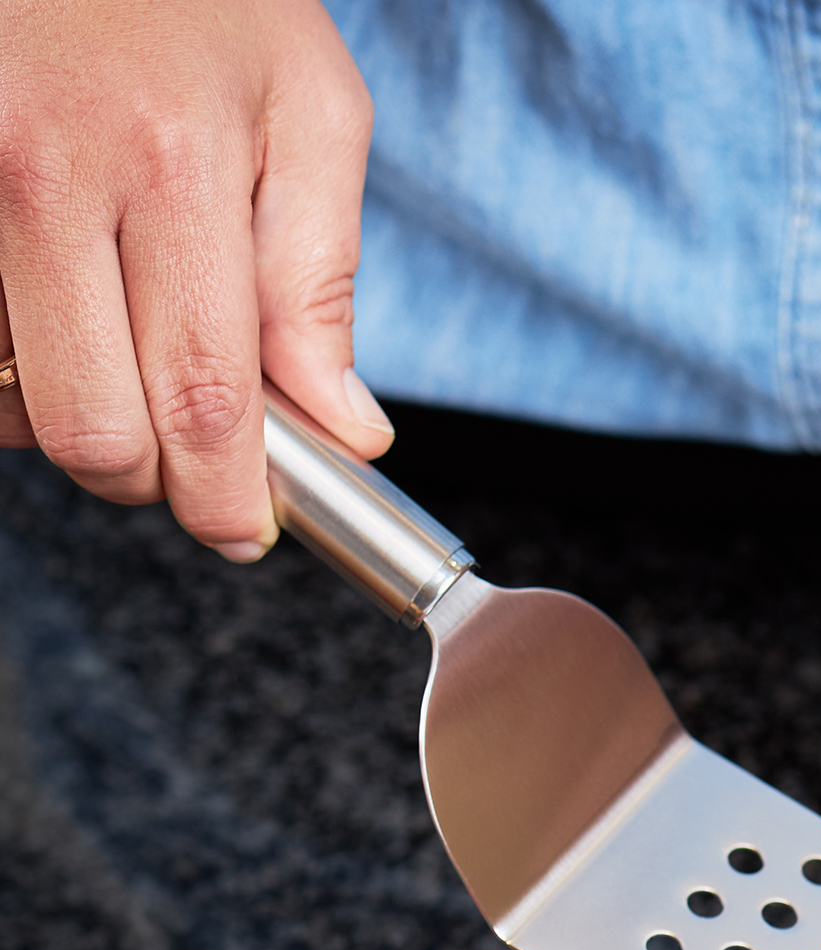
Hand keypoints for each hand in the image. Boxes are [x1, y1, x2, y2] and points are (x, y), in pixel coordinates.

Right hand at [0, 0, 385, 559]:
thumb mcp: (306, 108)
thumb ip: (320, 278)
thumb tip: (345, 427)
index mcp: (171, 168)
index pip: (201, 398)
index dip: (225, 496)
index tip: (243, 528)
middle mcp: (45, 175)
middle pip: (93, 428)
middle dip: (148, 475)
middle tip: (184, 451)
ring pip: (7, 394)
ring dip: (70, 410)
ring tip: (119, 345)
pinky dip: (10, 357)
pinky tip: (54, 309)